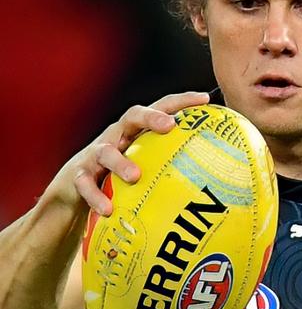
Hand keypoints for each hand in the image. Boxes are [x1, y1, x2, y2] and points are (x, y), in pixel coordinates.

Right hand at [50, 91, 208, 215]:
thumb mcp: (148, 168)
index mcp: (137, 132)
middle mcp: (116, 136)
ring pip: (106, 151)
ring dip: (121, 162)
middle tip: (169, 125)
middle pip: (131, 116)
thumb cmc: (122, 178)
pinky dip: (96, 196)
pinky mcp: (78, 176)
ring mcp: (95, 154)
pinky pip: (85, 185)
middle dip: (151, 117)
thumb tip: (221, 179)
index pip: (160, 108)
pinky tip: (108, 209)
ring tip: (135, 176)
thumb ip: (176, 167)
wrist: (73, 192)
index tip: (205, 99)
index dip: (181, 101)